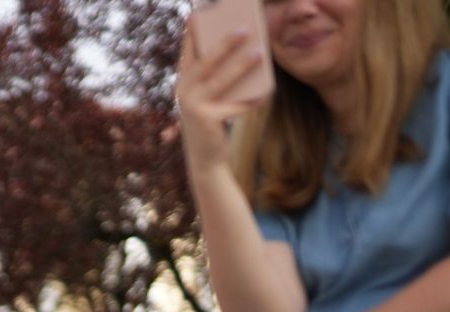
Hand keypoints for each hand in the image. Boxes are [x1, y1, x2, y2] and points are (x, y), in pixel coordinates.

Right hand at [175, 18, 271, 169]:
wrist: (205, 159)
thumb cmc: (212, 121)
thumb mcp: (210, 97)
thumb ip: (217, 78)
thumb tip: (245, 52)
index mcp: (182, 82)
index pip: (188, 52)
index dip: (193, 32)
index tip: (200, 13)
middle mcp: (183, 92)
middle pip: (206, 62)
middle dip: (225, 43)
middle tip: (245, 27)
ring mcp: (193, 107)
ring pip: (221, 81)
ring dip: (241, 65)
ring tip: (261, 51)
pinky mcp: (207, 121)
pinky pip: (234, 106)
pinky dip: (251, 100)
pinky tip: (267, 93)